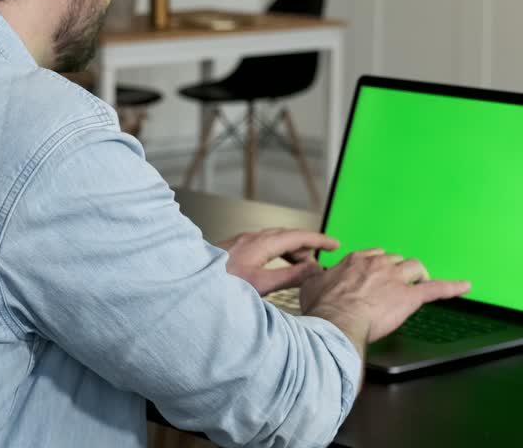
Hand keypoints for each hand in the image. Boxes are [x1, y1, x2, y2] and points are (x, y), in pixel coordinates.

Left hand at [217, 228, 338, 295]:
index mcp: (260, 244)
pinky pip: (262, 245)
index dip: (318, 240)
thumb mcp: (261, 285)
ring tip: (301, 266)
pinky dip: (276, 253)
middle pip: (286, 236)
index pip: (297, 236)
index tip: (335, 244)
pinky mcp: (232, 249)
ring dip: (290, 250)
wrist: (187, 283)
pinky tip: (274, 266)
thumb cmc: (220, 288)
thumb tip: (313, 269)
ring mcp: (240, 242)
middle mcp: (250, 238)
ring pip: (273, 240)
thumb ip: (289, 277)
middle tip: (321, 259)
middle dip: (306, 246)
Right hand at [301, 249, 470, 343]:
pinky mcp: (409, 297)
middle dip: (397, 271)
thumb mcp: (310, 287)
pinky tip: (464, 287)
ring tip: (420, 284)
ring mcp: (395, 279)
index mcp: (356, 260)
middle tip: (394, 285)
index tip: (376, 274)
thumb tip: (313, 276)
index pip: (373, 256)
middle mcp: (377, 265)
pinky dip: (452, 287)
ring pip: (414, 268)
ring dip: (418, 276)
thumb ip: (316, 278)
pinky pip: (435, 289)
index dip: (377, 266)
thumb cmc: (323, 309)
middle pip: (395, 260)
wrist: (337, 324)